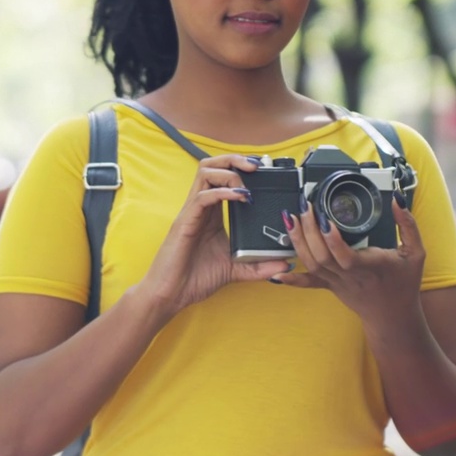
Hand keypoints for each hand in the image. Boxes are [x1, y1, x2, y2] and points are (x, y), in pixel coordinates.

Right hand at [135, 155, 291, 317]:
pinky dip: (222, 192)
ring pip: (205, 172)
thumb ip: (259, 266)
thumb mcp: (235, 270)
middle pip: (212, 166)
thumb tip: (285, 264)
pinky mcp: (186, 222)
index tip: (264, 171)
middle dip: (235, 160)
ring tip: (247, 182)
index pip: (223, 178)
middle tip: (257, 166)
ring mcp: (192, 212)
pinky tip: (240, 198)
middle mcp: (201, 207)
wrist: (171, 295)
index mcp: (211, 213)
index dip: (241, 169)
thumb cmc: (195, 279)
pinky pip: (203, 197)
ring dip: (229, 170)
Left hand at [271, 196, 424, 326]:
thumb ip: (409, 226)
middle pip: (323, 256)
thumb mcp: (416, 253)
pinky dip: (292, 278)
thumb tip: (397, 201)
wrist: (393, 318)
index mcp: (370, 266)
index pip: (346, 255)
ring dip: (298, 242)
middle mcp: (350, 276)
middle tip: (303, 207)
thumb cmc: (404, 284)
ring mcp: (337, 283)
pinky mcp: (330, 287)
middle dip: (309, 231)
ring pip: (312, 265)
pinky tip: (276, 272)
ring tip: (290, 219)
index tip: (325, 218)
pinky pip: (308, 283)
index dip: (332, 239)